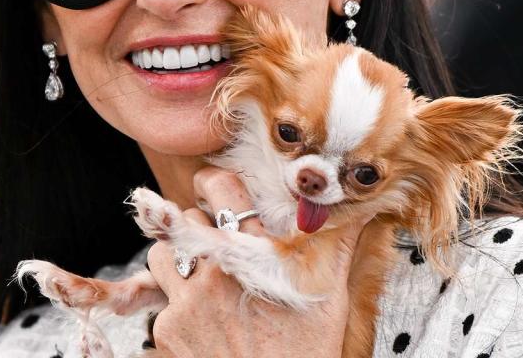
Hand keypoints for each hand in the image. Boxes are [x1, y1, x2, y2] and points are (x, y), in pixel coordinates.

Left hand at [144, 167, 363, 357]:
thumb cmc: (306, 354)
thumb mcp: (330, 295)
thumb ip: (337, 242)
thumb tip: (362, 203)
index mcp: (256, 255)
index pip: (222, 188)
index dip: (215, 183)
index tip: (215, 187)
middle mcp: (217, 272)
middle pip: (186, 220)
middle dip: (200, 229)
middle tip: (220, 246)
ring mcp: (186, 302)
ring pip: (162, 255)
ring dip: (179, 260)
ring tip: (204, 278)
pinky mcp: (166, 330)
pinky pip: (160, 300)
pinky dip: (177, 304)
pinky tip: (205, 321)